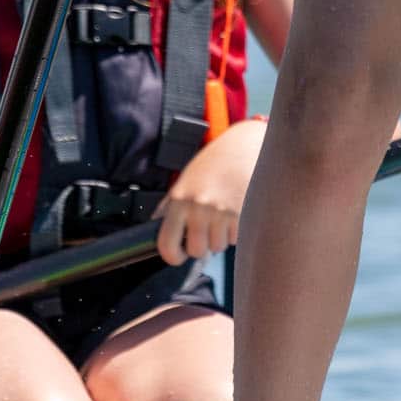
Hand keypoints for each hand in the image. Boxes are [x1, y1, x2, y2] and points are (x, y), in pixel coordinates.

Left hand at [154, 118, 265, 263]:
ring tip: (222, 215)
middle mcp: (199, 207)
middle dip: (201, 245)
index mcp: (180, 198)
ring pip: (218, 246)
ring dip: (220, 237)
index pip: (167, 244)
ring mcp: (222, 211)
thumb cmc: (214, 161)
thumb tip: (156, 225)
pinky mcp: (243, 214)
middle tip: (206, 230)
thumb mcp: (186, 178)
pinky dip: (234, 231)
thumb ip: (171, 203)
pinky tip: (235, 212)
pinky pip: (235, 238)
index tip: (178, 256)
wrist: (245, 144)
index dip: (172, 256)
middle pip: (196, 250)